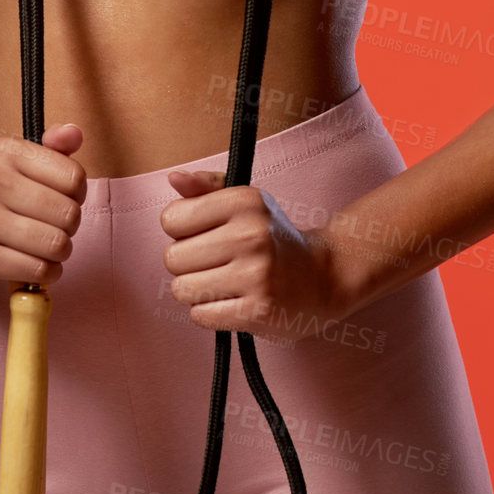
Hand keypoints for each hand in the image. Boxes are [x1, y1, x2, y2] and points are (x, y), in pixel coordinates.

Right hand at [0, 123, 86, 295]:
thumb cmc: (1, 198)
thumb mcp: (26, 165)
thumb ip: (57, 148)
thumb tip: (74, 133)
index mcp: (5, 151)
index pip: (73, 176)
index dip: (78, 193)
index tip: (63, 198)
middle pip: (67, 212)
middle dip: (70, 226)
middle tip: (55, 226)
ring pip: (55, 243)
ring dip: (61, 251)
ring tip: (47, 246)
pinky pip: (37, 269)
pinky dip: (47, 271)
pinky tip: (37, 264)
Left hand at [159, 169, 354, 344]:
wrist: (321, 279)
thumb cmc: (272, 239)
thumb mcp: (246, 203)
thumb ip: (206, 189)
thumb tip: (174, 178)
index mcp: (245, 202)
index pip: (171, 218)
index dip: (181, 230)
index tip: (203, 234)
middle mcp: (251, 234)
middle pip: (172, 258)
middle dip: (187, 264)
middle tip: (216, 262)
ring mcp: (256, 274)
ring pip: (182, 289)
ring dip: (196, 291)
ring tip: (223, 282)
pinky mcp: (257, 310)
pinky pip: (200, 315)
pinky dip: (209, 312)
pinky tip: (232, 301)